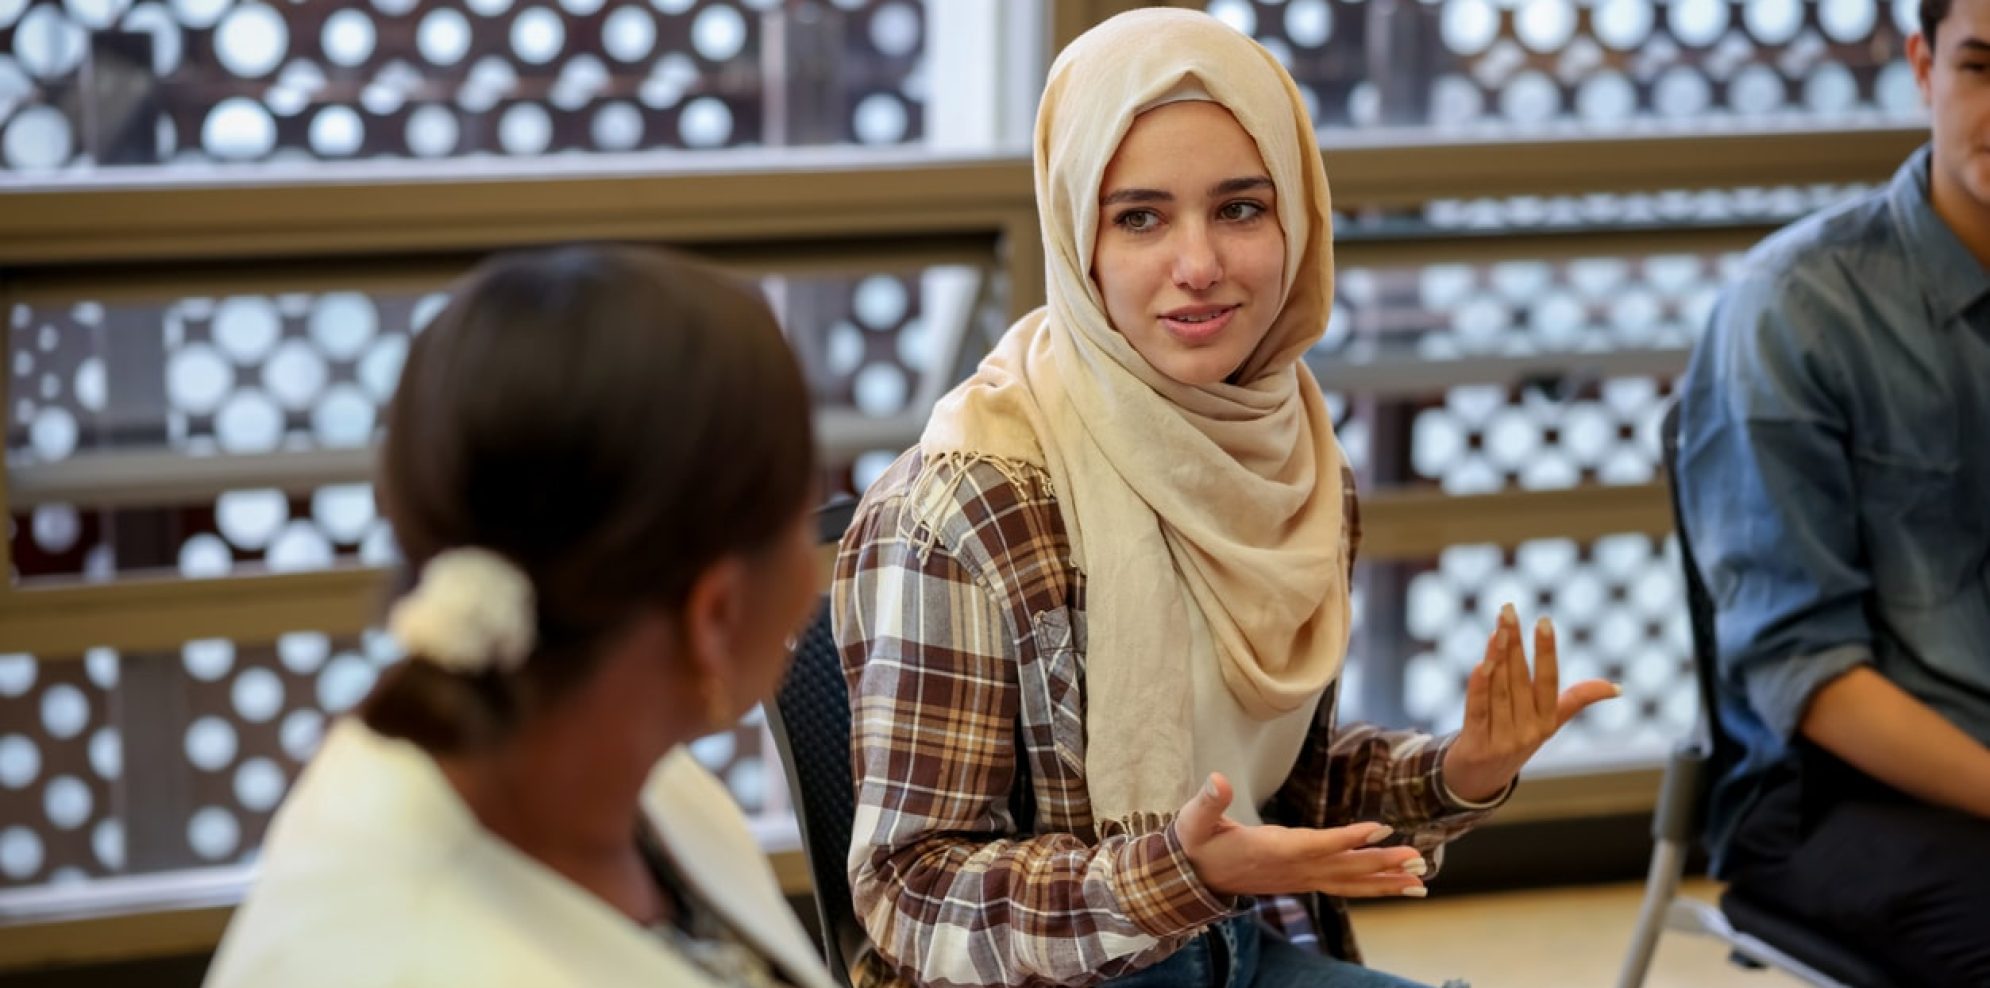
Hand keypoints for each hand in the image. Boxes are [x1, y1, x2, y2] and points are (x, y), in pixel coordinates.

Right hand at [1174, 773, 1428, 898]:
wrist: (1194, 878)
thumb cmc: (1197, 844)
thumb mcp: (1194, 821)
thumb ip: (1209, 802)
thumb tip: (1217, 780)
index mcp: (1273, 850)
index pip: (1317, 844)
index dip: (1349, 838)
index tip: (1380, 830)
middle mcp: (1293, 869)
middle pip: (1344, 869)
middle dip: (1382, 865)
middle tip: (1418, 861)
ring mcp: (1300, 878)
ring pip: (1349, 883)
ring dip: (1385, 881)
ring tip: (1420, 881)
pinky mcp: (1303, 880)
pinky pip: (1344, 886)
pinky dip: (1371, 886)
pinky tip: (1394, 883)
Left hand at [1442, 603, 1620, 802]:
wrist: (1480, 780)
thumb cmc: (1516, 740)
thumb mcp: (1550, 722)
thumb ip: (1577, 700)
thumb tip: (1617, 688)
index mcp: (1547, 720)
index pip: (1549, 680)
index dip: (1547, 651)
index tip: (1544, 621)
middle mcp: (1528, 730)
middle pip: (1520, 679)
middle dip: (1515, 643)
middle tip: (1508, 609)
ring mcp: (1502, 739)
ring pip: (1499, 691)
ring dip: (1497, 658)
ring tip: (1497, 629)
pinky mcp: (1476, 744)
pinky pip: (1478, 711)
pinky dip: (1479, 688)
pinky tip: (1480, 664)